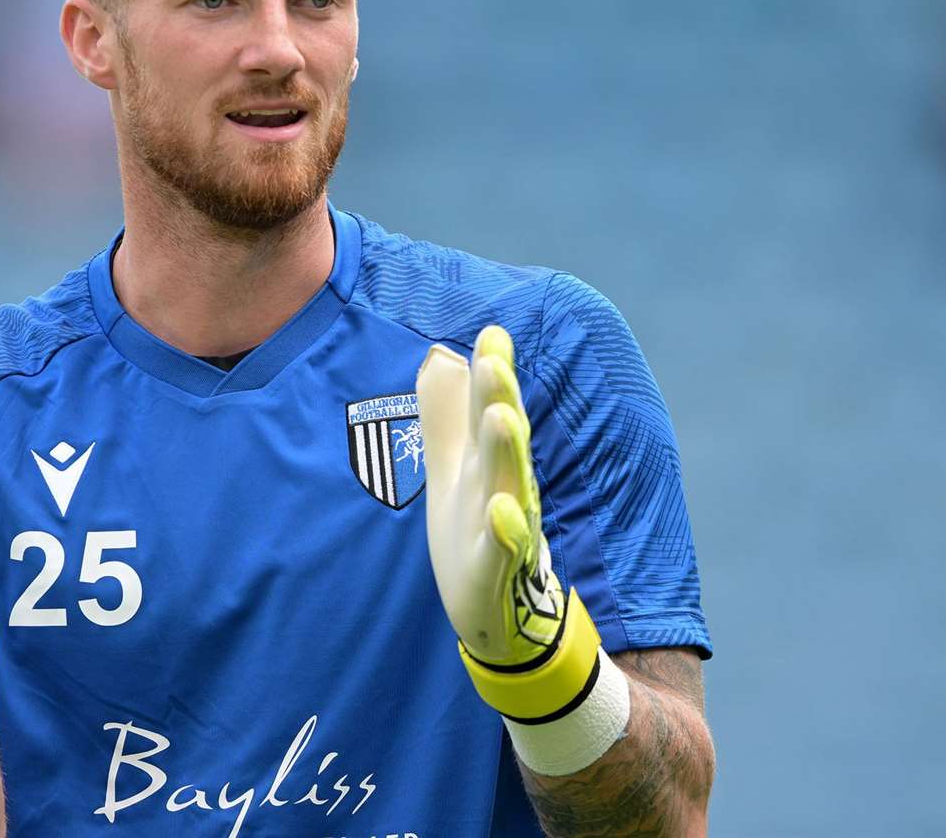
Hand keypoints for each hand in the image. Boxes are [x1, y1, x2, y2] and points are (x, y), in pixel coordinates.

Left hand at [417, 325, 602, 721]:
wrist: (496, 614)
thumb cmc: (474, 532)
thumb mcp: (454, 469)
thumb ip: (447, 416)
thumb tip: (436, 358)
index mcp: (490, 462)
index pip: (489, 409)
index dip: (492, 372)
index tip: (491, 332)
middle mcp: (504, 486)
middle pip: (503, 437)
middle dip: (500, 397)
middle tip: (493, 359)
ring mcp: (504, 529)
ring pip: (509, 484)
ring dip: (506, 450)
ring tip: (500, 416)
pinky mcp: (496, 571)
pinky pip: (504, 549)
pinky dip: (505, 530)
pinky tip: (500, 510)